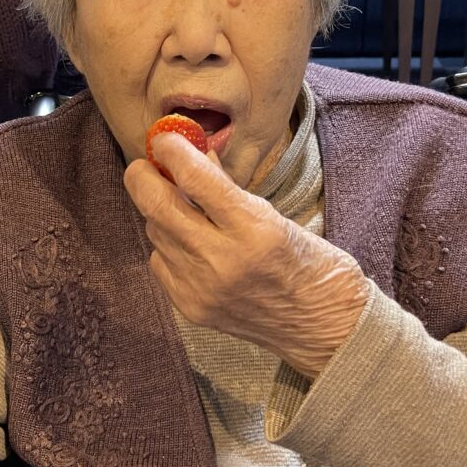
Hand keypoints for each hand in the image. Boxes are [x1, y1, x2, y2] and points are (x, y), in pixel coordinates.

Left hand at [124, 132, 369, 378]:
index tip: (165, 137)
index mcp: (255, 230)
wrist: (324, 328)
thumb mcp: (277, 215)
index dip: (173, 151)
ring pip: (156, 231)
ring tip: (178, 203)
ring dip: (159, 210)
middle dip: (142, 177)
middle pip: (158, 206)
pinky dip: (167, 244)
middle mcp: (223, 260)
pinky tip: (188, 242)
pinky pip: (160, 261)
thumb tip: (194, 153)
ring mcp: (202, 287)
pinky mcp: (190, 307)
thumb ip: (228, 187)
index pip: (197, 179)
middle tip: (145, 164)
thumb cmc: (310, 264)